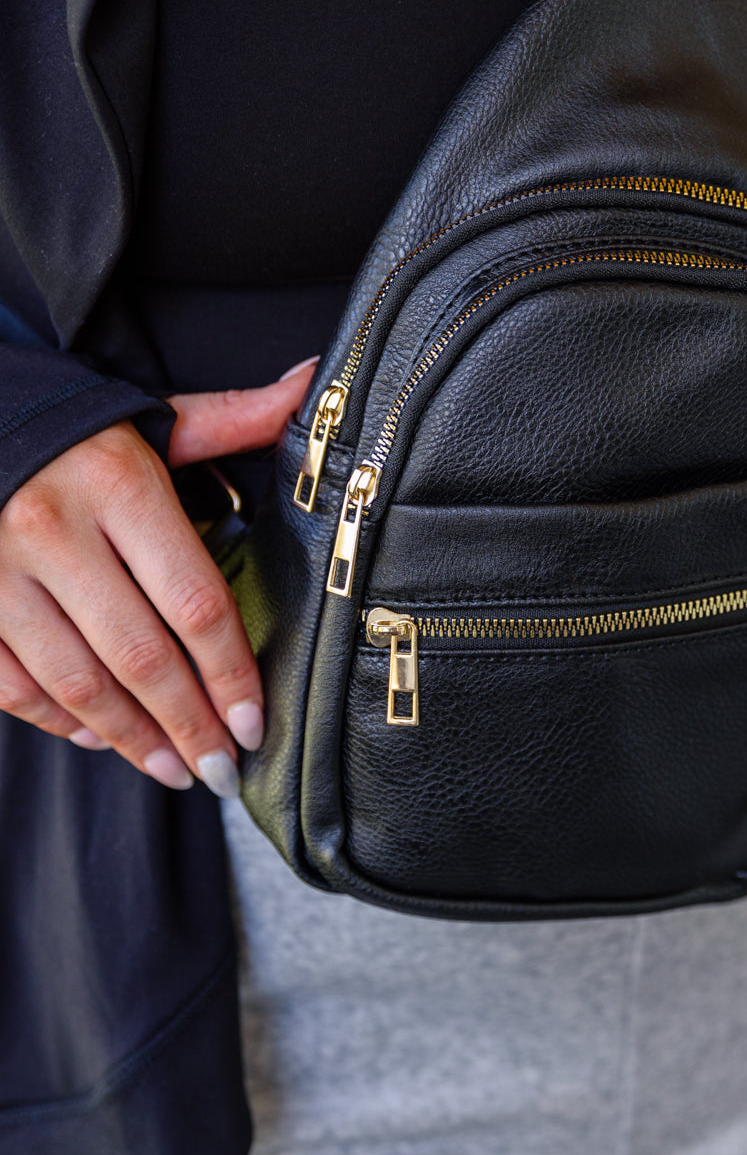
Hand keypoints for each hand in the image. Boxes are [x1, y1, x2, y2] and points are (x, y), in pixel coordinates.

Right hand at [0, 358, 317, 793]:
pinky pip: (14, 685)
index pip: (195, 603)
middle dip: (191, 725)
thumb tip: (308, 385)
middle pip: (142, 657)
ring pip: (78, 683)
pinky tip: (100, 738)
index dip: (231, 674)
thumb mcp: (148, 417)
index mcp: (120, 485)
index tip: (254, 724)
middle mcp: (56, 530)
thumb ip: (230, 417)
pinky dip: (60, 721)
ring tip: (175, 769)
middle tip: (223, 769)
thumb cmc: (69, 428)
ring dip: (133, 740)